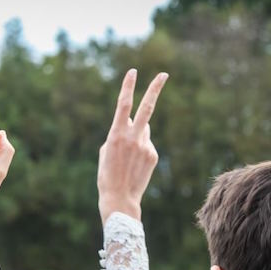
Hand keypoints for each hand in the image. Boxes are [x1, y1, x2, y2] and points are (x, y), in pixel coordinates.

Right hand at [98, 69, 167, 222]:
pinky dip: (140, 149)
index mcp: (116, 134)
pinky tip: (134, 165)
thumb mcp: (106, 150)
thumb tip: (133, 121)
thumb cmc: (107, 174)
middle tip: (164, 74)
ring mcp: (145, 145)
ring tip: (127, 157)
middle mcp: (133, 137)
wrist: (119, 198)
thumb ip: (119, 132)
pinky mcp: (153, 154)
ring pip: (143, 130)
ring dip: (136, 135)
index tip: (133, 71)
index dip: (128, 87)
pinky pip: (147, 144)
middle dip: (155, 89)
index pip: (124, 105)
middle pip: (147, 107)